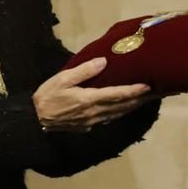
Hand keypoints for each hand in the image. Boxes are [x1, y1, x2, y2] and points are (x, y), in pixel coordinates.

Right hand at [33, 58, 150, 132]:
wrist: (35, 120)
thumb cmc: (47, 96)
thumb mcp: (62, 79)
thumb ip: (83, 71)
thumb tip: (103, 62)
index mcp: (89, 99)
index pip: (117, 95)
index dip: (133, 91)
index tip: (147, 86)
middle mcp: (95, 113)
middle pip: (121, 106)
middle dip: (138, 99)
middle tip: (153, 93)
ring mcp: (92, 122)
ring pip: (117, 114)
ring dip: (131, 107)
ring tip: (143, 100)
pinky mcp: (88, 126)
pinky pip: (109, 119)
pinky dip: (120, 113)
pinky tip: (124, 109)